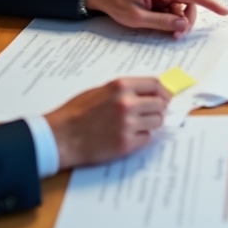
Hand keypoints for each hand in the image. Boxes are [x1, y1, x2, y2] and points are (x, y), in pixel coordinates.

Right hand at [45, 77, 170, 169]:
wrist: (61, 136)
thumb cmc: (76, 112)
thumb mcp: (100, 90)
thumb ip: (125, 90)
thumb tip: (148, 92)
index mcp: (121, 86)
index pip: (156, 84)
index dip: (164, 91)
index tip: (166, 97)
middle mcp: (127, 103)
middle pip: (160, 104)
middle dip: (158, 109)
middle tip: (151, 113)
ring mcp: (128, 124)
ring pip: (157, 122)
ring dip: (151, 123)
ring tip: (136, 125)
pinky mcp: (126, 143)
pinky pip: (147, 138)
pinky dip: (141, 137)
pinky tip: (128, 136)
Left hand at [85, 0, 227, 36]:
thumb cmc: (115, 2)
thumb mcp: (137, 18)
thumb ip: (162, 22)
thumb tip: (183, 26)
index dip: (209, 3)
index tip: (224, 11)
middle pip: (188, 2)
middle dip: (186, 20)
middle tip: (176, 36)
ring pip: (181, 5)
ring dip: (177, 19)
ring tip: (165, 30)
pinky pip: (173, 4)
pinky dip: (170, 15)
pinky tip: (160, 22)